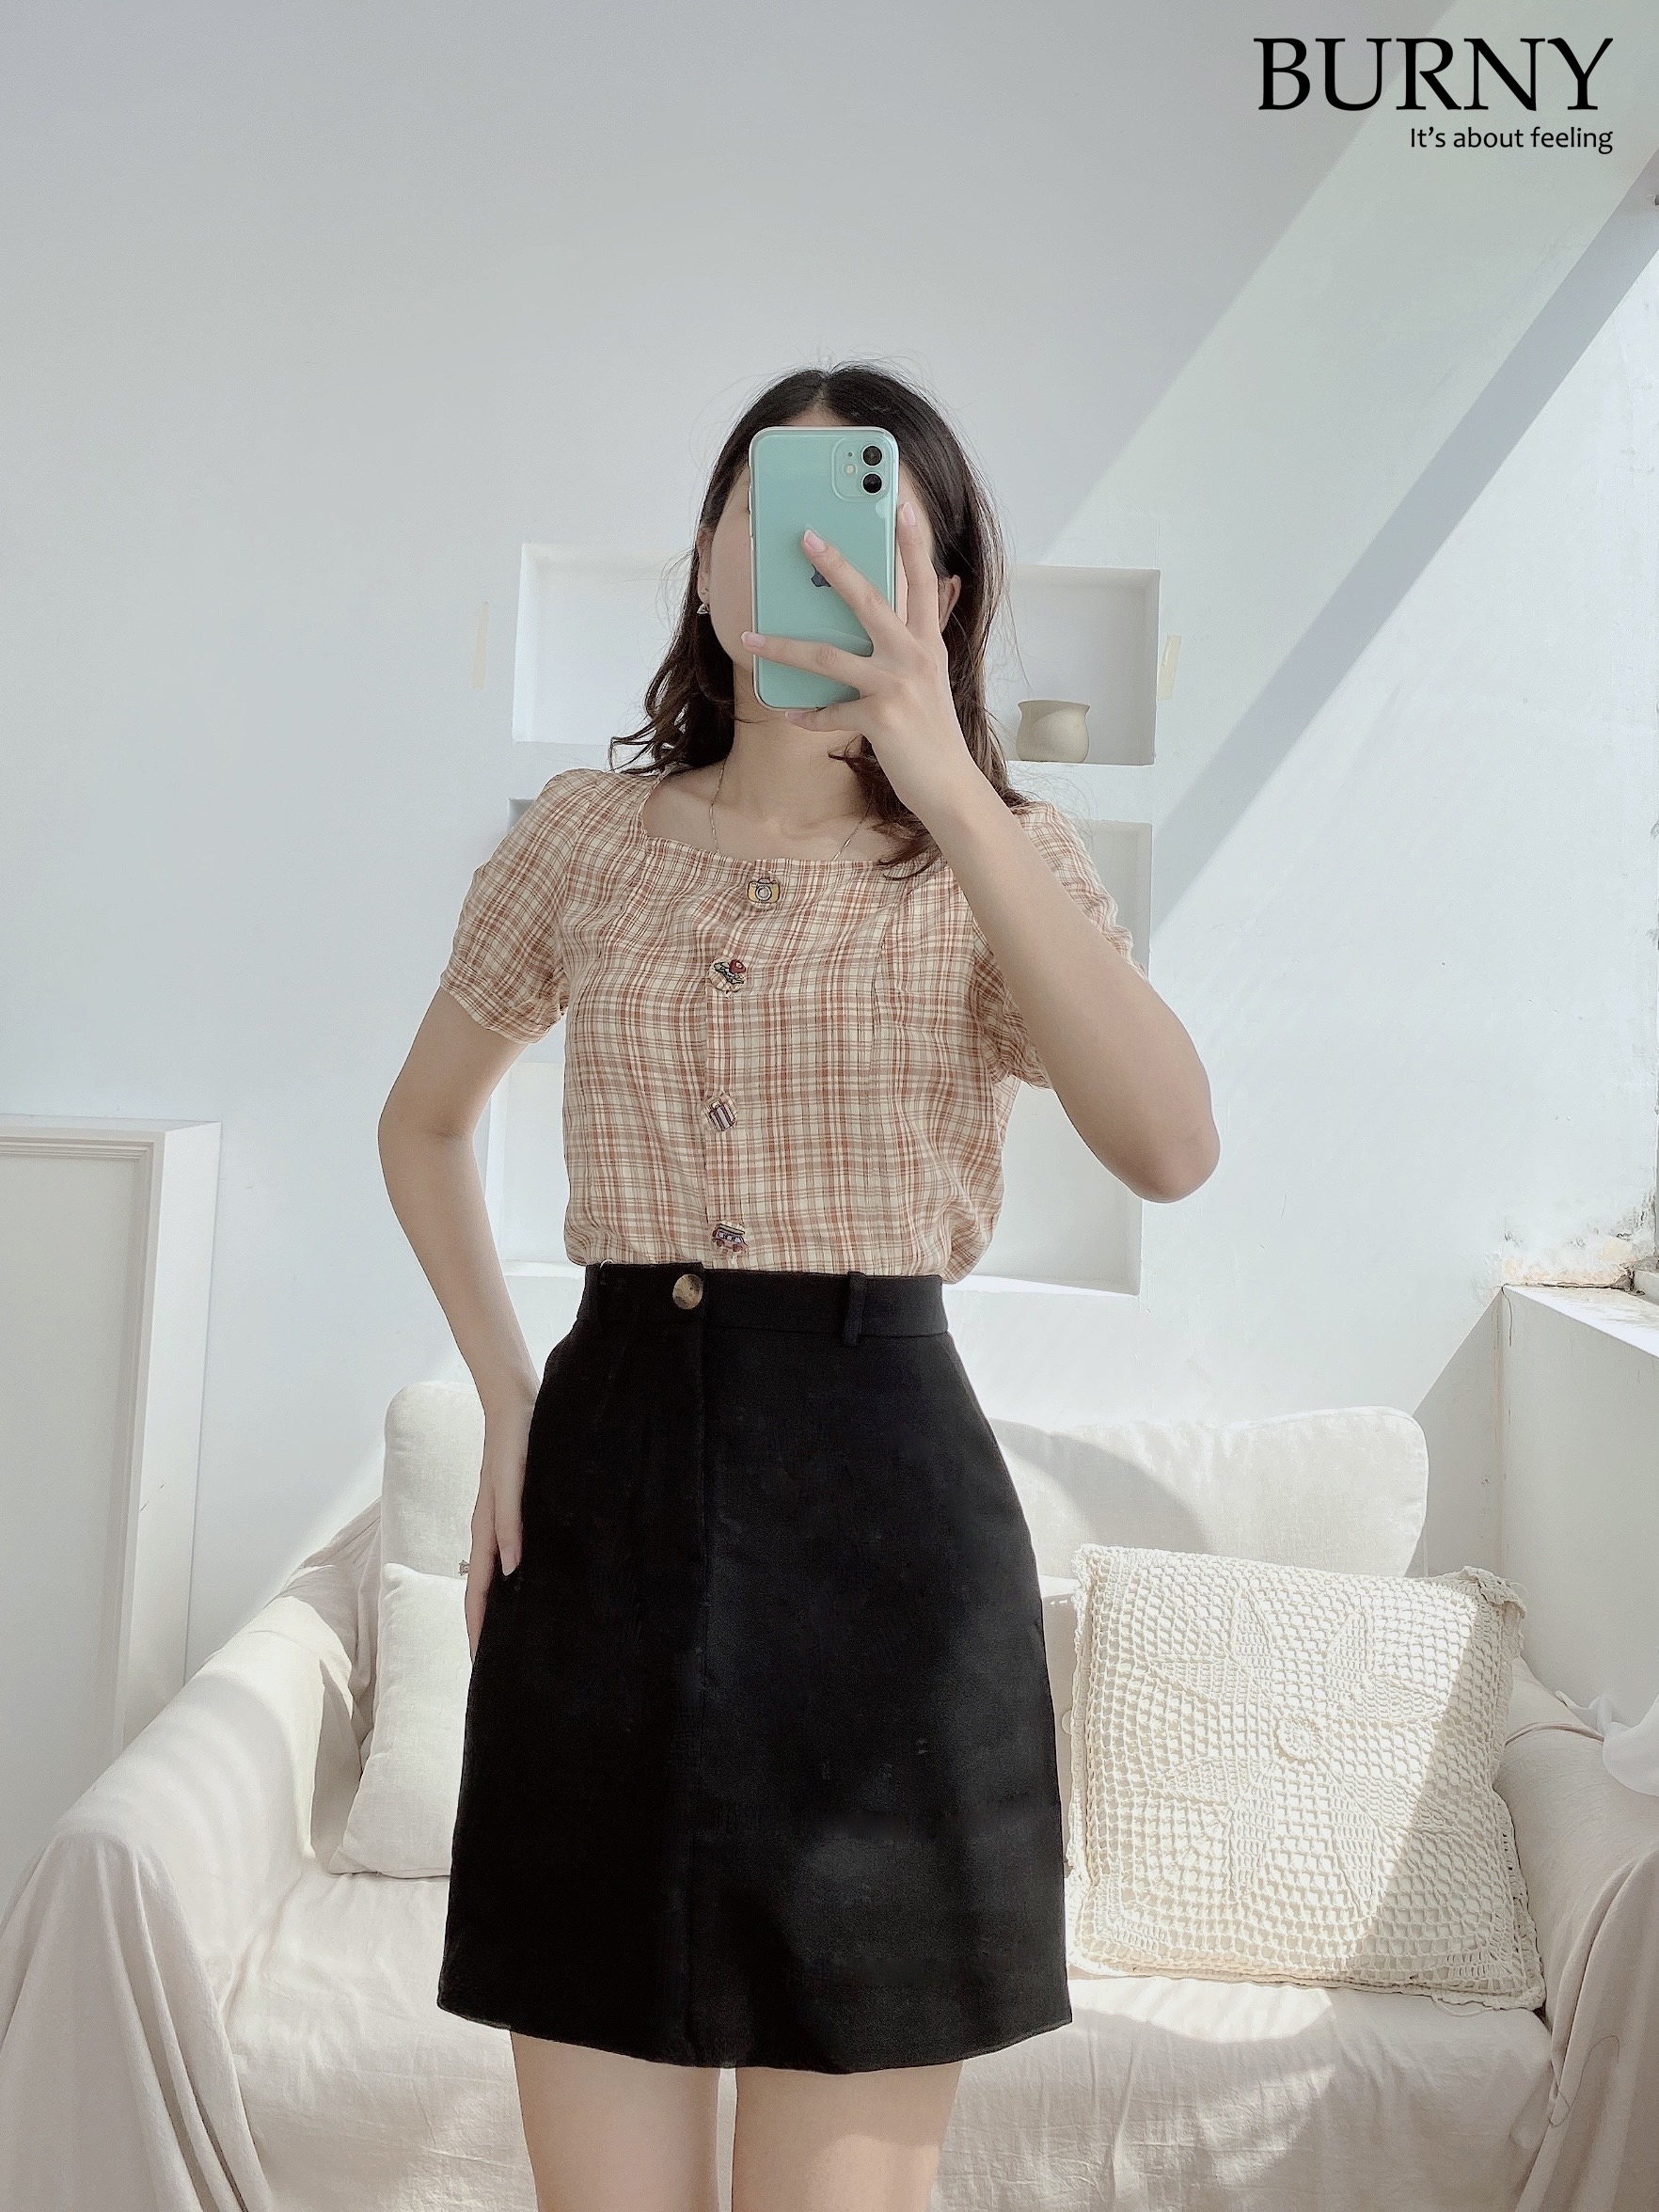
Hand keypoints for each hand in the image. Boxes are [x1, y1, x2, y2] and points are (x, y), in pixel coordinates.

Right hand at [462, 1403, 532, 1659]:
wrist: (517, 1402)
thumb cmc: (515, 1439)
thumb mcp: (512, 1482)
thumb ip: (510, 1522)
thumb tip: (511, 1569)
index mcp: (487, 1528)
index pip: (479, 1590)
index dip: (477, 1626)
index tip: (478, 1661)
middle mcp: (492, 1529)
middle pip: (485, 1589)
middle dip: (484, 1625)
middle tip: (495, 1662)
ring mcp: (503, 1519)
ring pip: (498, 1572)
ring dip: (499, 1604)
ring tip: (510, 1633)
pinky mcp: (517, 1507)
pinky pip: (512, 1551)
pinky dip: (514, 1575)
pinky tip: (529, 1582)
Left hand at [739, 501, 977, 824]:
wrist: (949, 786)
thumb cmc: (931, 734)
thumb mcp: (926, 682)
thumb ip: (902, 651)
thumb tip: (864, 629)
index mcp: (928, 643)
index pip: (921, 582)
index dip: (912, 542)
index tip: (901, 505)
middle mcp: (915, 656)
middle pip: (869, 600)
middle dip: (835, 565)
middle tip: (805, 536)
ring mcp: (897, 686)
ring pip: (828, 656)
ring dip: (783, 647)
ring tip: (749, 637)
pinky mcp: (880, 718)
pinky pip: (828, 712)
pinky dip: (806, 714)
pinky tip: (790, 712)